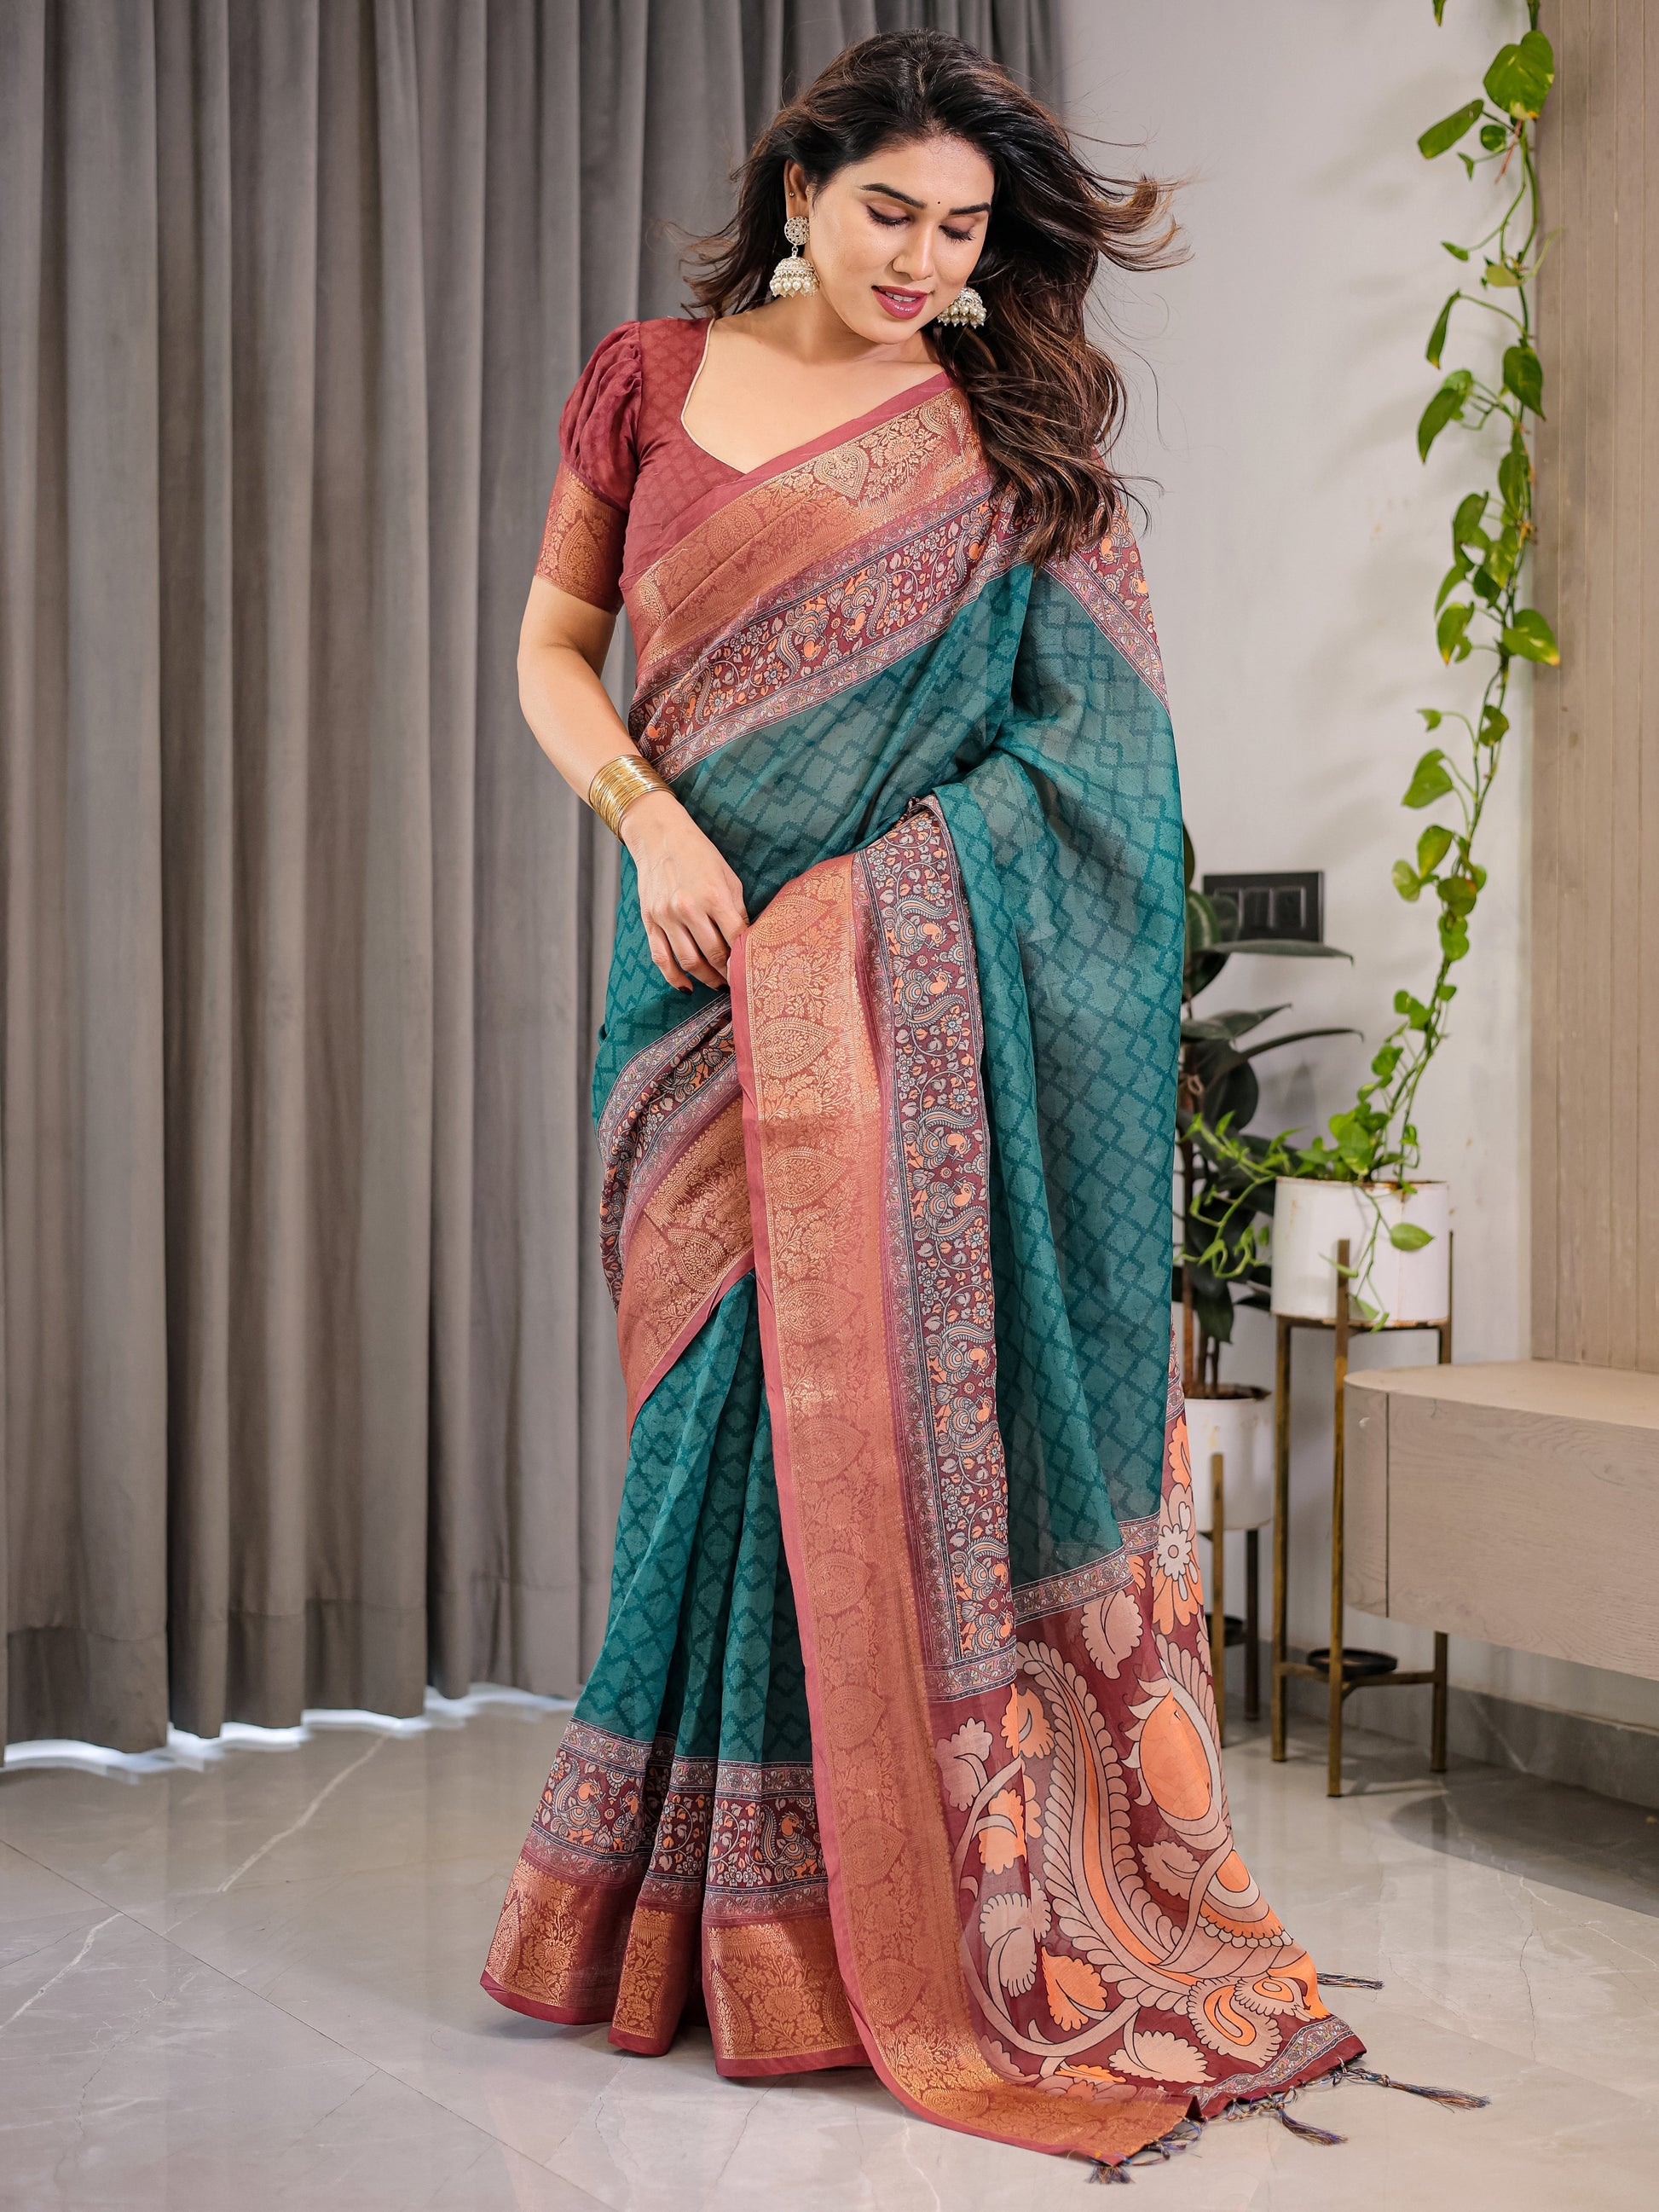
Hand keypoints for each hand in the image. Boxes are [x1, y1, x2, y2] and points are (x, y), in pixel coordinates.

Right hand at [622, 792, 747, 991]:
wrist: (659, 836)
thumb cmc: (699, 854)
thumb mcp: (728, 877)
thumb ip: (737, 910)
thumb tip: (746, 941)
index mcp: (714, 895)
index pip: (735, 938)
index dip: (745, 959)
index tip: (753, 970)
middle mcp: (688, 908)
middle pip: (713, 954)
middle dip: (728, 973)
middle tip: (739, 983)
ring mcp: (666, 916)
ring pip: (689, 961)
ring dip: (706, 979)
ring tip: (719, 985)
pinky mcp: (650, 920)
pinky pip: (661, 957)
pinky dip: (674, 977)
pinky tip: (687, 987)